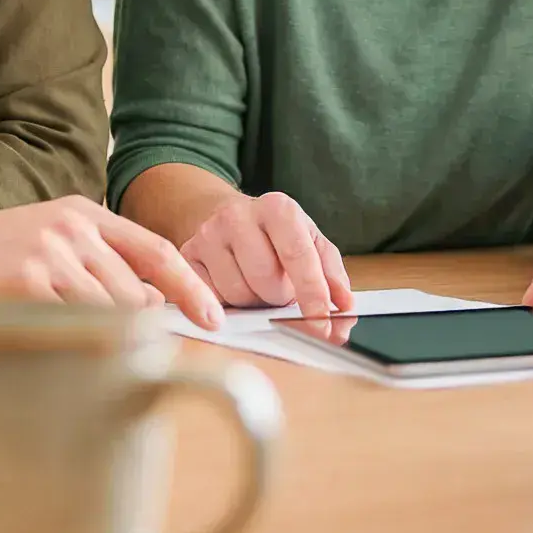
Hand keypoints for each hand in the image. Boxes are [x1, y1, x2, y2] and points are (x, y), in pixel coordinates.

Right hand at [0, 196, 225, 330]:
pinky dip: (74, 346)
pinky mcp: (29, 281)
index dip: (191, 288)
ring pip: (110, 314)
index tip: (213, 319)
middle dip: (138, 330)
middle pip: (136, 293)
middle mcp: (74, 228)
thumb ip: (96, 263)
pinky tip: (49, 347)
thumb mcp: (47, 240)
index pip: (157, 251)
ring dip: (100, 342)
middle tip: (122, 354)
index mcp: (83, 213)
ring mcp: (52, 252)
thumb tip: (150, 307)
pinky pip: (76, 327)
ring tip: (64, 345)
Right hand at [179, 192, 353, 316]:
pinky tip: (232, 284)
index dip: (313, 294)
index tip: (323, 324)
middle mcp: (239, 215)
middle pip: (265, 281)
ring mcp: (207, 235)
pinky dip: (227, 304)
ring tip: (255, 283)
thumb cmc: (274, 235)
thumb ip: (331, 275)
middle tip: (279, 288)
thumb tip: (346, 309)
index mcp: (278, 208)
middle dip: (279, 296)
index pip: (298, 255)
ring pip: (237, 295)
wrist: (225, 216)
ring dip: (253, 301)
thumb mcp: (309, 242)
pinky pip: (211, 299)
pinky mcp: (186, 256)